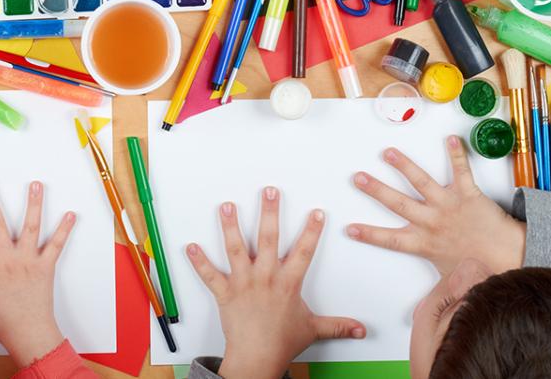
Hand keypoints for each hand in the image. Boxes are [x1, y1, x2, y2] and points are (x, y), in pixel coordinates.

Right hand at [0, 177, 75, 366]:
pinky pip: (56, 245)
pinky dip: (64, 230)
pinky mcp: (45, 266)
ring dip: (33, 204)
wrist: (28, 333)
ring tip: (34, 184)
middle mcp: (6, 259)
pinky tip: (71, 214)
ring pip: (30, 227)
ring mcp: (27, 261)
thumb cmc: (0, 322)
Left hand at [186, 187, 364, 378]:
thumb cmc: (281, 342)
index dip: (312, 231)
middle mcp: (265, 277)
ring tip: (228, 206)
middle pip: (268, 238)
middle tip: (269, 191)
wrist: (257, 358)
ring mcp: (243, 283)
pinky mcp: (225, 292)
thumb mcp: (313, 329)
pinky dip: (198, 261)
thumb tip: (360, 329)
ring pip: (236, 248)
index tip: (316, 213)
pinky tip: (190, 246)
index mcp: (288, 283)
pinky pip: (209, 274)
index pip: (304, 251)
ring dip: (230, 226)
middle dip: (269, 212)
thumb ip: (338, 325)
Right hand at [346, 135, 525, 275]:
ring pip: (421, 182)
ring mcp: (448, 206)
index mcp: (424, 243)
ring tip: (388, 153)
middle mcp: (432, 222)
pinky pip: (461, 171)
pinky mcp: (468, 195)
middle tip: (358, 178)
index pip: (389, 240)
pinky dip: (456, 153)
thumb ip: (433, 281)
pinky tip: (450, 138)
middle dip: (375, 189)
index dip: (368, 234)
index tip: (349, 228)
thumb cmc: (481, 269)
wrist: (511, 258)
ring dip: (404, 165)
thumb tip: (425, 303)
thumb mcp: (449, 279)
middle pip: (398, 203)